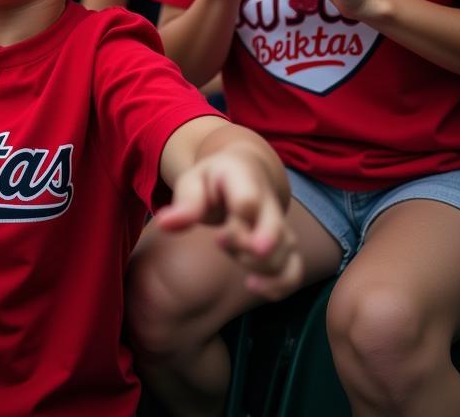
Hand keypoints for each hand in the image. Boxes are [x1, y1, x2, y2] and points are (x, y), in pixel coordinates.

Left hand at [155, 150, 301, 298]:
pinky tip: (254, 287)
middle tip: (224, 246)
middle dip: (253, 250)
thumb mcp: (192, 181)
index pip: (249, 201)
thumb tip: (164, 223)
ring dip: (261, 267)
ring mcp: (280, 224)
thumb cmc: (212, 180)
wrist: (243, 172)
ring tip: (237, 263)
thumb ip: (185, 203)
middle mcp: (268, 201)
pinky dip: (281, 285)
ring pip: (286, 252)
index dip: (238, 226)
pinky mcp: (285, 245)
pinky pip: (295, 269)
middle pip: (276, 229)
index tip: (220, 240)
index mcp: (243, 178)